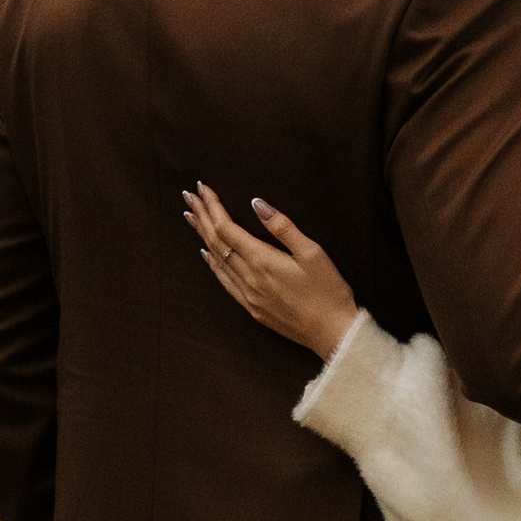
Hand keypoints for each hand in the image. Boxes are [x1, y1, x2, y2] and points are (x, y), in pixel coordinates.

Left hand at [183, 183, 360, 361]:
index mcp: (262, 261)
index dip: (212, 207)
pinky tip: (206, 254)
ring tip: (191, 217)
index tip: (202, 188)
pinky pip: (225, 282)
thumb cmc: (328, 291)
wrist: (332, 333)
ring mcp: (248, 295)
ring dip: (202, 237)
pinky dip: (212, 264)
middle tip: (189, 196)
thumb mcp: (312, 252)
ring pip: (216, 260)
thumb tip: (257, 204)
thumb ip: (282, 227)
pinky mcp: (252, 308)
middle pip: (216, 242)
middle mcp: (249, 278)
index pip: (227, 228)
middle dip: (202, 216)